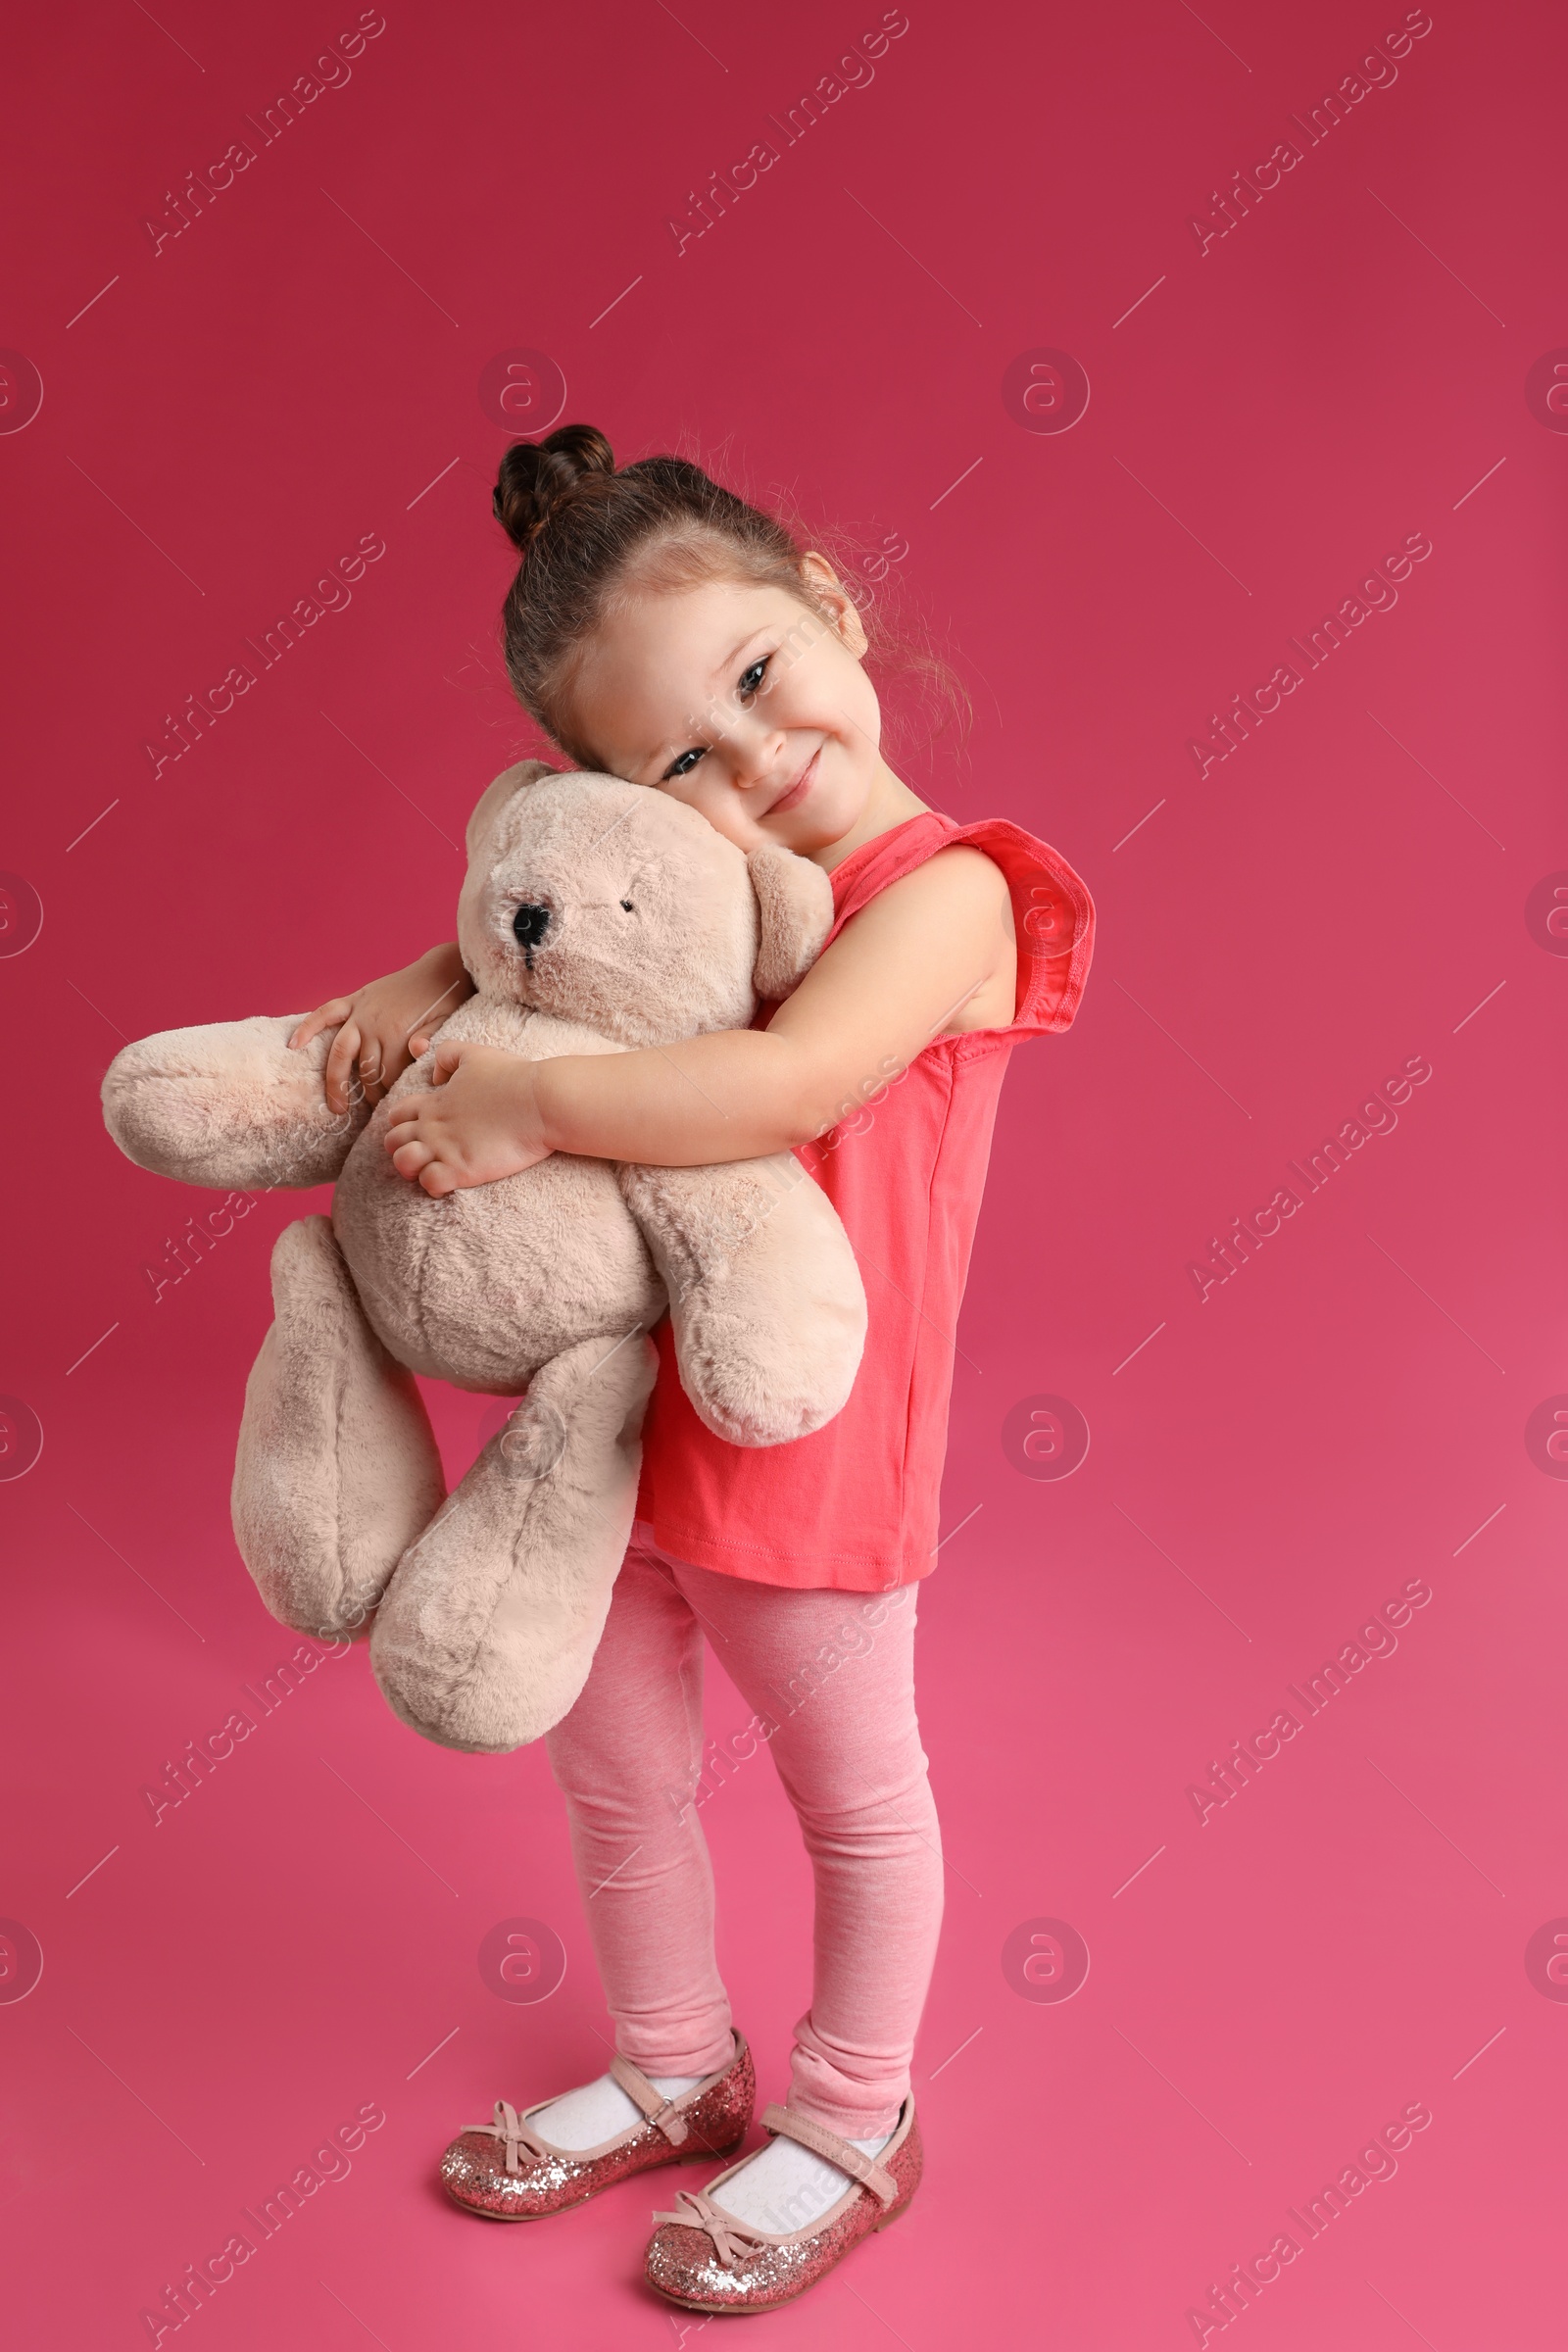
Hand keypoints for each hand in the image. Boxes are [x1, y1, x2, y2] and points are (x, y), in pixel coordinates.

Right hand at [289, 945, 472, 1113]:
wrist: (440, 970)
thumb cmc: (446, 1001)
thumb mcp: (445, 1022)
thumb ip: (430, 1039)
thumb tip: (417, 1051)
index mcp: (397, 1033)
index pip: (385, 1075)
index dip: (385, 1094)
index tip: (386, 1108)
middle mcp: (373, 1024)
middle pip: (362, 1069)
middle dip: (362, 1095)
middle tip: (361, 1114)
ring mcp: (360, 1012)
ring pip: (340, 1051)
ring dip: (335, 1079)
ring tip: (335, 1104)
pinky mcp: (355, 999)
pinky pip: (326, 1012)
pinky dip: (308, 1027)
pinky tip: (294, 1044)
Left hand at [383, 1040, 552, 1195]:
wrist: (541, 1101)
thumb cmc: (513, 1077)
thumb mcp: (475, 1053)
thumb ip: (447, 1056)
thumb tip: (434, 1076)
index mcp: (434, 1101)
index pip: (396, 1115)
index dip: (404, 1123)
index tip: (427, 1128)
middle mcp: (433, 1126)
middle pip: (392, 1142)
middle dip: (402, 1148)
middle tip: (428, 1152)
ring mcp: (445, 1149)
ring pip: (402, 1163)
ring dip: (413, 1168)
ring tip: (434, 1168)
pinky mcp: (462, 1169)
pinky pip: (429, 1184)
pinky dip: (434, 1186)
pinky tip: (451, 1181)